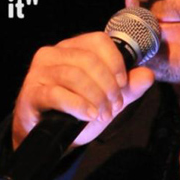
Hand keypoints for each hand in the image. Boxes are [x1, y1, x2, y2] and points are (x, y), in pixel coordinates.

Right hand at [12, 32, 153, 150]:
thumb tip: (148, 75)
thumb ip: (128, 87)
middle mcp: (52, 54)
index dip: (115, 61)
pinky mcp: (31, 93)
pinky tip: (89, 115)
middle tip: (115, 106)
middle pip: (88, 59)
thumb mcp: (107, 98)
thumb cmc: (76, 111)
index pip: (98, 41)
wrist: (49, 139)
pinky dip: (78, 105)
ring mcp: (39, 72)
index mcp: (72, 48)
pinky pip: (57, 94)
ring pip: (74, 75)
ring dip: (95, 97)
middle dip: (108, 85)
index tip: (123, 83)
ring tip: (103, 114)